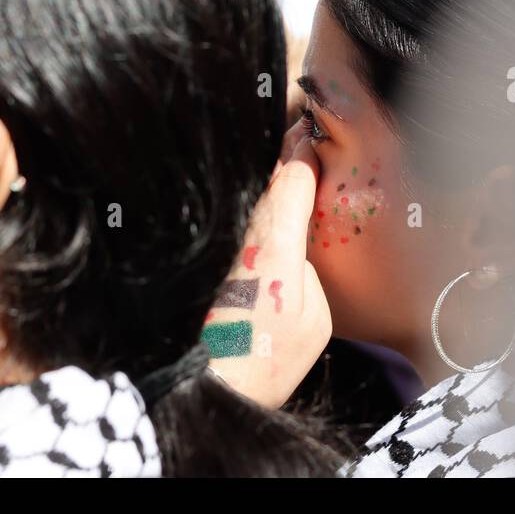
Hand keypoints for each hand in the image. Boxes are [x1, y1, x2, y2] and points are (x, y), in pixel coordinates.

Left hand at [203, 127, 330, 408]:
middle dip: (283, 151)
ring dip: (264, 173)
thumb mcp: (314, 322)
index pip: (295, 175)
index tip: (312, 133)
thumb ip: (310, 273)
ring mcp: (224, 242)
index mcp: (279, 241)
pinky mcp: (208, 257)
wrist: (201, 385)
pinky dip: (245, 201)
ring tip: (280, 152)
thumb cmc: (262, 360)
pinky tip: (252, 198)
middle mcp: (248, 231)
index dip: (306, 151)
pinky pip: (235, 217)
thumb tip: (295, 254)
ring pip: (248, 193)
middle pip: (269, 174)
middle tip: (297, 128)